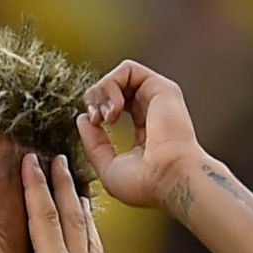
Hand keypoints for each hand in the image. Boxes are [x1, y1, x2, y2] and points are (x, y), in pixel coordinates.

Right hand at [0, 153, 103, 252]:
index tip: (32, 159)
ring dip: (81, 207)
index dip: (36, 186)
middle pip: (71, 218)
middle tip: (60, 158)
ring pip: (89, 235)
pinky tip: (88, 233)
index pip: (43, 216)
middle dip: (63, 185)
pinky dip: (91, 236)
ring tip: (76, 186)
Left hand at [77, 60, 203, 210]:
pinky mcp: (161, 87)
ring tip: (105, 117)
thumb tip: (82, 119)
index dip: (95, 113)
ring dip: (101, 93)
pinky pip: (127, 69)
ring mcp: (157, 98)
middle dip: (94, 99)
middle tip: (96, 120)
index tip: (94, 127)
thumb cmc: (144, 183)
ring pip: (118, 76)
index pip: (113, 110)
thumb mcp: (108, 167)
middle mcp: (152, 112)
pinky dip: (111, 85)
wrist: (169, 178)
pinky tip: (114, 110)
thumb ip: (94, 144)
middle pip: (114, 89)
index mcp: (143, 133)